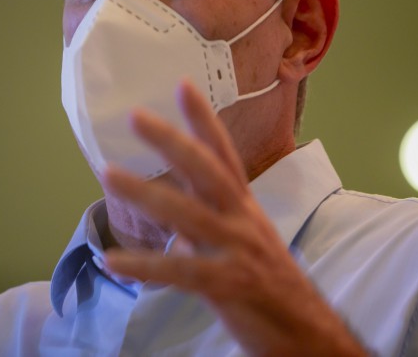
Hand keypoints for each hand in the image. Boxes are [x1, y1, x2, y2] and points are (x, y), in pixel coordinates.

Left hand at [102, 81, 365, 355]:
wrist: (308, 333)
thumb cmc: (269, 281)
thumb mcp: (246, 237)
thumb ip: (210, 216)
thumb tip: (172, 205)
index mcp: (244, 206)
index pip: (224, 154)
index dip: (203, 120)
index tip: (181, 85)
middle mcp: (242, 220)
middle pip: (206, 171)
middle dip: (172, 141)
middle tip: (136, 116)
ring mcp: (238, 250)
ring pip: (188, 214)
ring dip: (146, 193)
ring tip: (108, 175)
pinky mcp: (230, 285)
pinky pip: (182, 273)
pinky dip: (146, 266)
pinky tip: (113, 260)